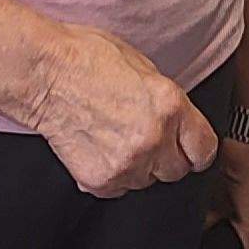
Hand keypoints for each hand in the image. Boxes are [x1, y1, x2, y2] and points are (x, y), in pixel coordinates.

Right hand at [22, 24, 219, 196]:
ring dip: (137, 168)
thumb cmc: (86, 59)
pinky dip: (111, 176)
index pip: (204, 149)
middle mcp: (154, 138)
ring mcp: (128, 163)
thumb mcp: (143, 67)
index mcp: (170, 105)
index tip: (190, 150)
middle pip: (177, 170)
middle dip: (165, 157)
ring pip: (146, 182)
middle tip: (143, 139)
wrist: (43, 74)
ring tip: (115, 140)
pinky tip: (98, 150)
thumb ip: (166, 100)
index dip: (196, 149)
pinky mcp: (101, 179)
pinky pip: (118, 189)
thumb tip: (176, 121)